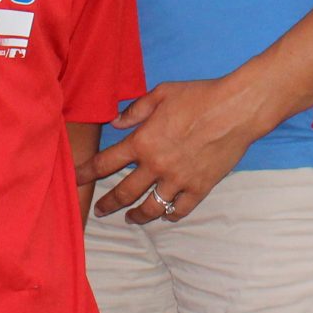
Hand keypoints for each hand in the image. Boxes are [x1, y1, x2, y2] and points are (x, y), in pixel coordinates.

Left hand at [87, 76, 278, 223]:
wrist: (236, 109)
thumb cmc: (199, 95)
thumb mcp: (161, 93)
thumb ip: (135, 110)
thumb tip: (115, 123)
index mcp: (143, 141)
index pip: (106, 163)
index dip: (87, 172)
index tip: (76, 179)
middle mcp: (156, 165)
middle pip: (124, 192)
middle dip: (107, 203)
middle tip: (98, 210)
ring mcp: (178, 180)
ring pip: (150, 207)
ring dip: (136, 215)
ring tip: (130, 218)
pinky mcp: (199, 188)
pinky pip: (179, 210)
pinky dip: (170, 215)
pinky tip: (164, 214)